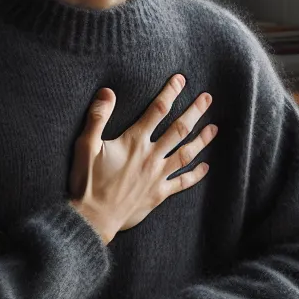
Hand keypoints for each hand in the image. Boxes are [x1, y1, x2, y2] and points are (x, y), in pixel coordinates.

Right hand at [68, 75, 216, 243]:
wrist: (93, 218)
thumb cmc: (87, 182)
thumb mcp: (85, 146)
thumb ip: (97, 117)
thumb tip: (107, 92)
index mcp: (134, 142)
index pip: (157, 111)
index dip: (170, 93)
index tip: (181, 80)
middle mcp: (151, 157)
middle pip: (179, 130)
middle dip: (194, 112)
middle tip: (207, 99)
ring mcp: (157, 176)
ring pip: (186, 154)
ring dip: (201, 140)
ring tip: (213, 128)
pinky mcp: (159, 194)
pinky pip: (182, 182)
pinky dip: (195, 174)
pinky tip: (205, 167)